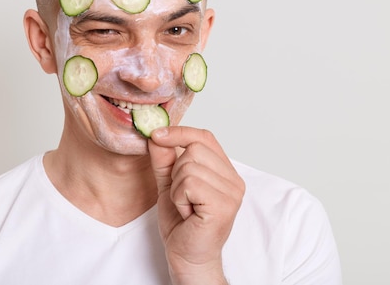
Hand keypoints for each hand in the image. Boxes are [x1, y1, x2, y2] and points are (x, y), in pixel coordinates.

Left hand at [148, 126, 244, 284]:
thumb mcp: (168, 184)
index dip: (180, 132)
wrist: (186, 257)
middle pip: (194, 149)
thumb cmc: (182, 224)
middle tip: (182, 196)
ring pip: (188, 166)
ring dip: (177, 189)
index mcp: (225, 171)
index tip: (156, 134)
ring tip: (186, 207)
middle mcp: (234, 180)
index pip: (204, 137)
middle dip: (176, 171)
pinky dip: (179, 198)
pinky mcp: (223, 205)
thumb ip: (164, 160)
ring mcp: (232, 192)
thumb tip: (156, 135)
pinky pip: (189, 184)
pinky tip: (188, 214)